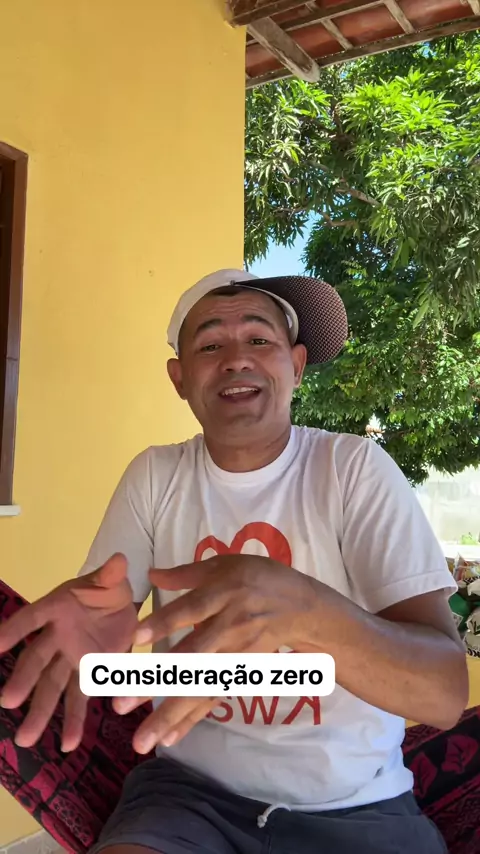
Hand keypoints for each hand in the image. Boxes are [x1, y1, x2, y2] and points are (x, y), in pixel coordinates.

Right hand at [0, 553, 137, 749]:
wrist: (120, 605)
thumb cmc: (106, 589)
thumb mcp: (111, 579)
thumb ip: (112, 575)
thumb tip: (119, 560)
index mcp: (58, 608)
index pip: (32, 618)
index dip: (15, 629)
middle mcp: (58, 637)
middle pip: (37, 660)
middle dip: (24, 680)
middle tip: (9, 701)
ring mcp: (71, 658)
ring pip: (53, 687)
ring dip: (41, 712)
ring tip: (26, 739)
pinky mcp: (89, 674)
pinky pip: (79, 698)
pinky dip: (74, 720)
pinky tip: (67, 744)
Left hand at [113, 553, 315, 752]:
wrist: (302, 607)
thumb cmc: (259, 578)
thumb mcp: (226, 565)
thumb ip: (187, 574)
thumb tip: (150, 574)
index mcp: (223, 595)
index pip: (191, 610)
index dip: (165, 622)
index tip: (136, 638)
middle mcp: (229, 628)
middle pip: (191, 659)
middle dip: (156, 684)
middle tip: (120, 706)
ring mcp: (236, 656)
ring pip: (200, 688)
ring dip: (170, 715)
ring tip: (141, 741)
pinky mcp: (240, 674)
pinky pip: (213, 699)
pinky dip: (191, 720)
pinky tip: (168, 739)